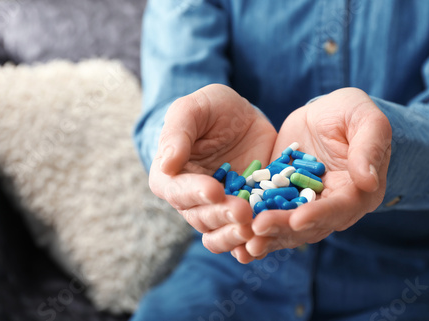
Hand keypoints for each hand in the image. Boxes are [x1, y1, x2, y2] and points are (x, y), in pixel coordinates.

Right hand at [149, 84, 276, 261]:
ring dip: (233, 235)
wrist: (243, 119)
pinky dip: (250, 245)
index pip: (176, 190)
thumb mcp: (194, 108)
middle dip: (220, 215)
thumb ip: (177, 132)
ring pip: (218, 233)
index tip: (214, 189)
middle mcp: (190, 198)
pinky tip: (262, 245)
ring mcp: (217, 209)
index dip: (193, 192)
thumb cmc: (211, 109)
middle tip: (243, 211)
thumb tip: (166, 164)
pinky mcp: (243, 213)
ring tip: (252, 229)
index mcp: (171, 175)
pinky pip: (243, 235)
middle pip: (199, 216)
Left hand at [245, 88, 391, 257]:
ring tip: (244, 241)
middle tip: (258, 230)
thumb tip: (368, 180)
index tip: (297, 219)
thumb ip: (369, 147)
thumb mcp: (365, 119)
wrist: (324, 115)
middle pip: (309, 225)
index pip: (339, 208)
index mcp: (358, 191)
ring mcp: (305, 205)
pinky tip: (235, 235)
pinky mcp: (282, 199)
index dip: (319, 214)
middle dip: (283, 228)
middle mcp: (332, 206)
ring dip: (267, 236)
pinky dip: (254, 227)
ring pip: (287, 228)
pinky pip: (269, 216)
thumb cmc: (350, 113)